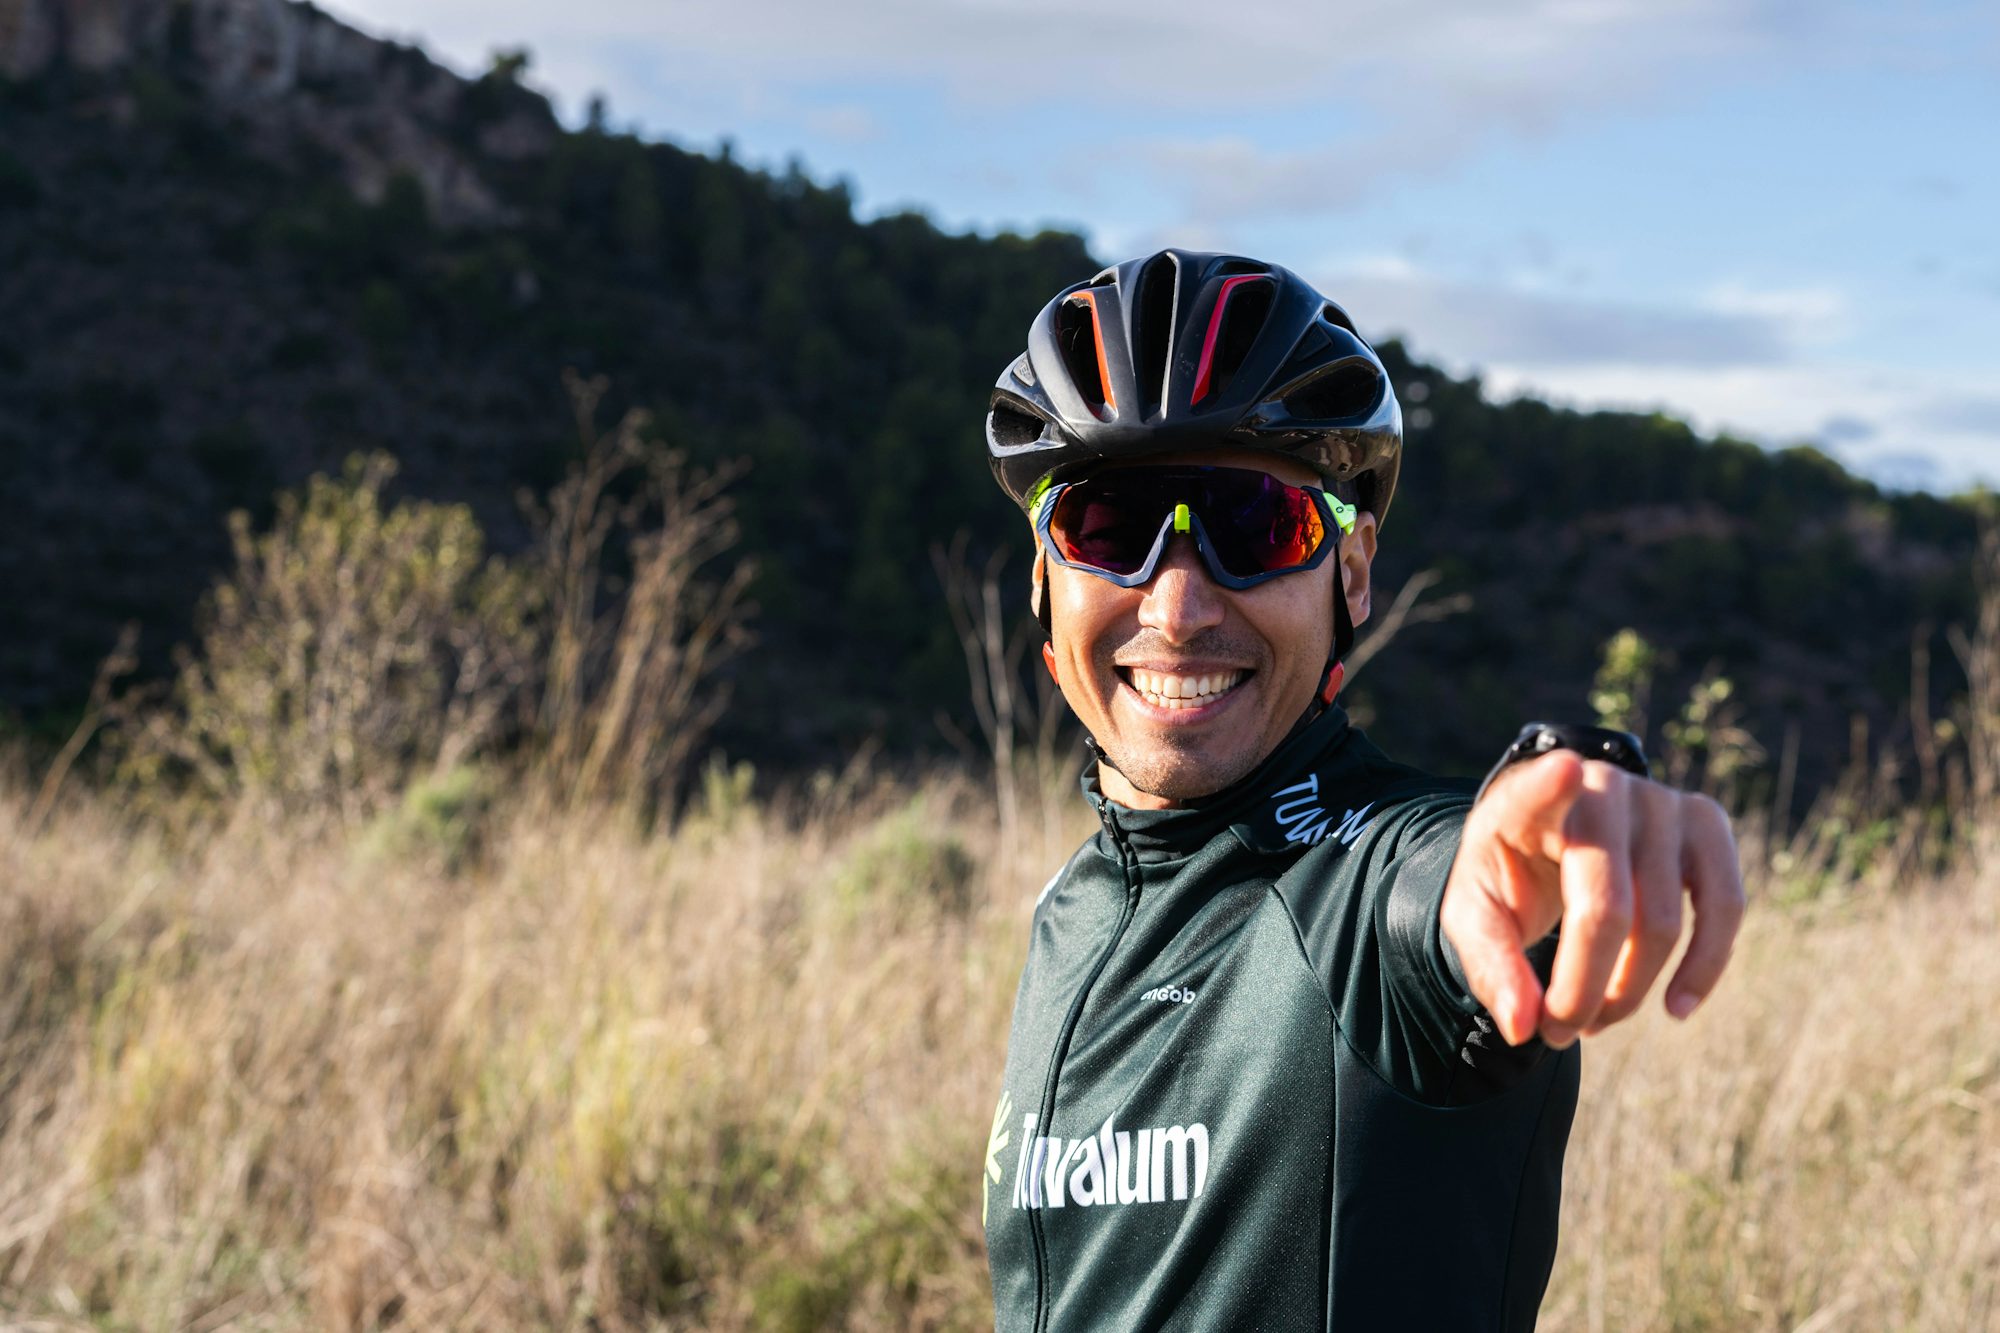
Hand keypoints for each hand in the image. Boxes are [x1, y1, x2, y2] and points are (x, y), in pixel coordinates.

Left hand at [1439, 751, 1744, 1047]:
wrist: (1548, 840)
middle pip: (1606, 907)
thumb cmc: (1508, 876)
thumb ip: (1490, 965)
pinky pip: (1725, 905)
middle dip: (1583, 989)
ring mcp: (1660, 801)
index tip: (1565, 770)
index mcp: (1527, 800)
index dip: (1552, 784)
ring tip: (1594, 1023)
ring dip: (1630, 990)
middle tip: (1557, 1031)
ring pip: (1665, 921)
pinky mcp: (1705, 824)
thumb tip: (1525, 1028)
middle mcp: (1601, 789)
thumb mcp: (1476, 915)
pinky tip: (1677, 1006)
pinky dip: (1705, 966)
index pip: (1538, 789)